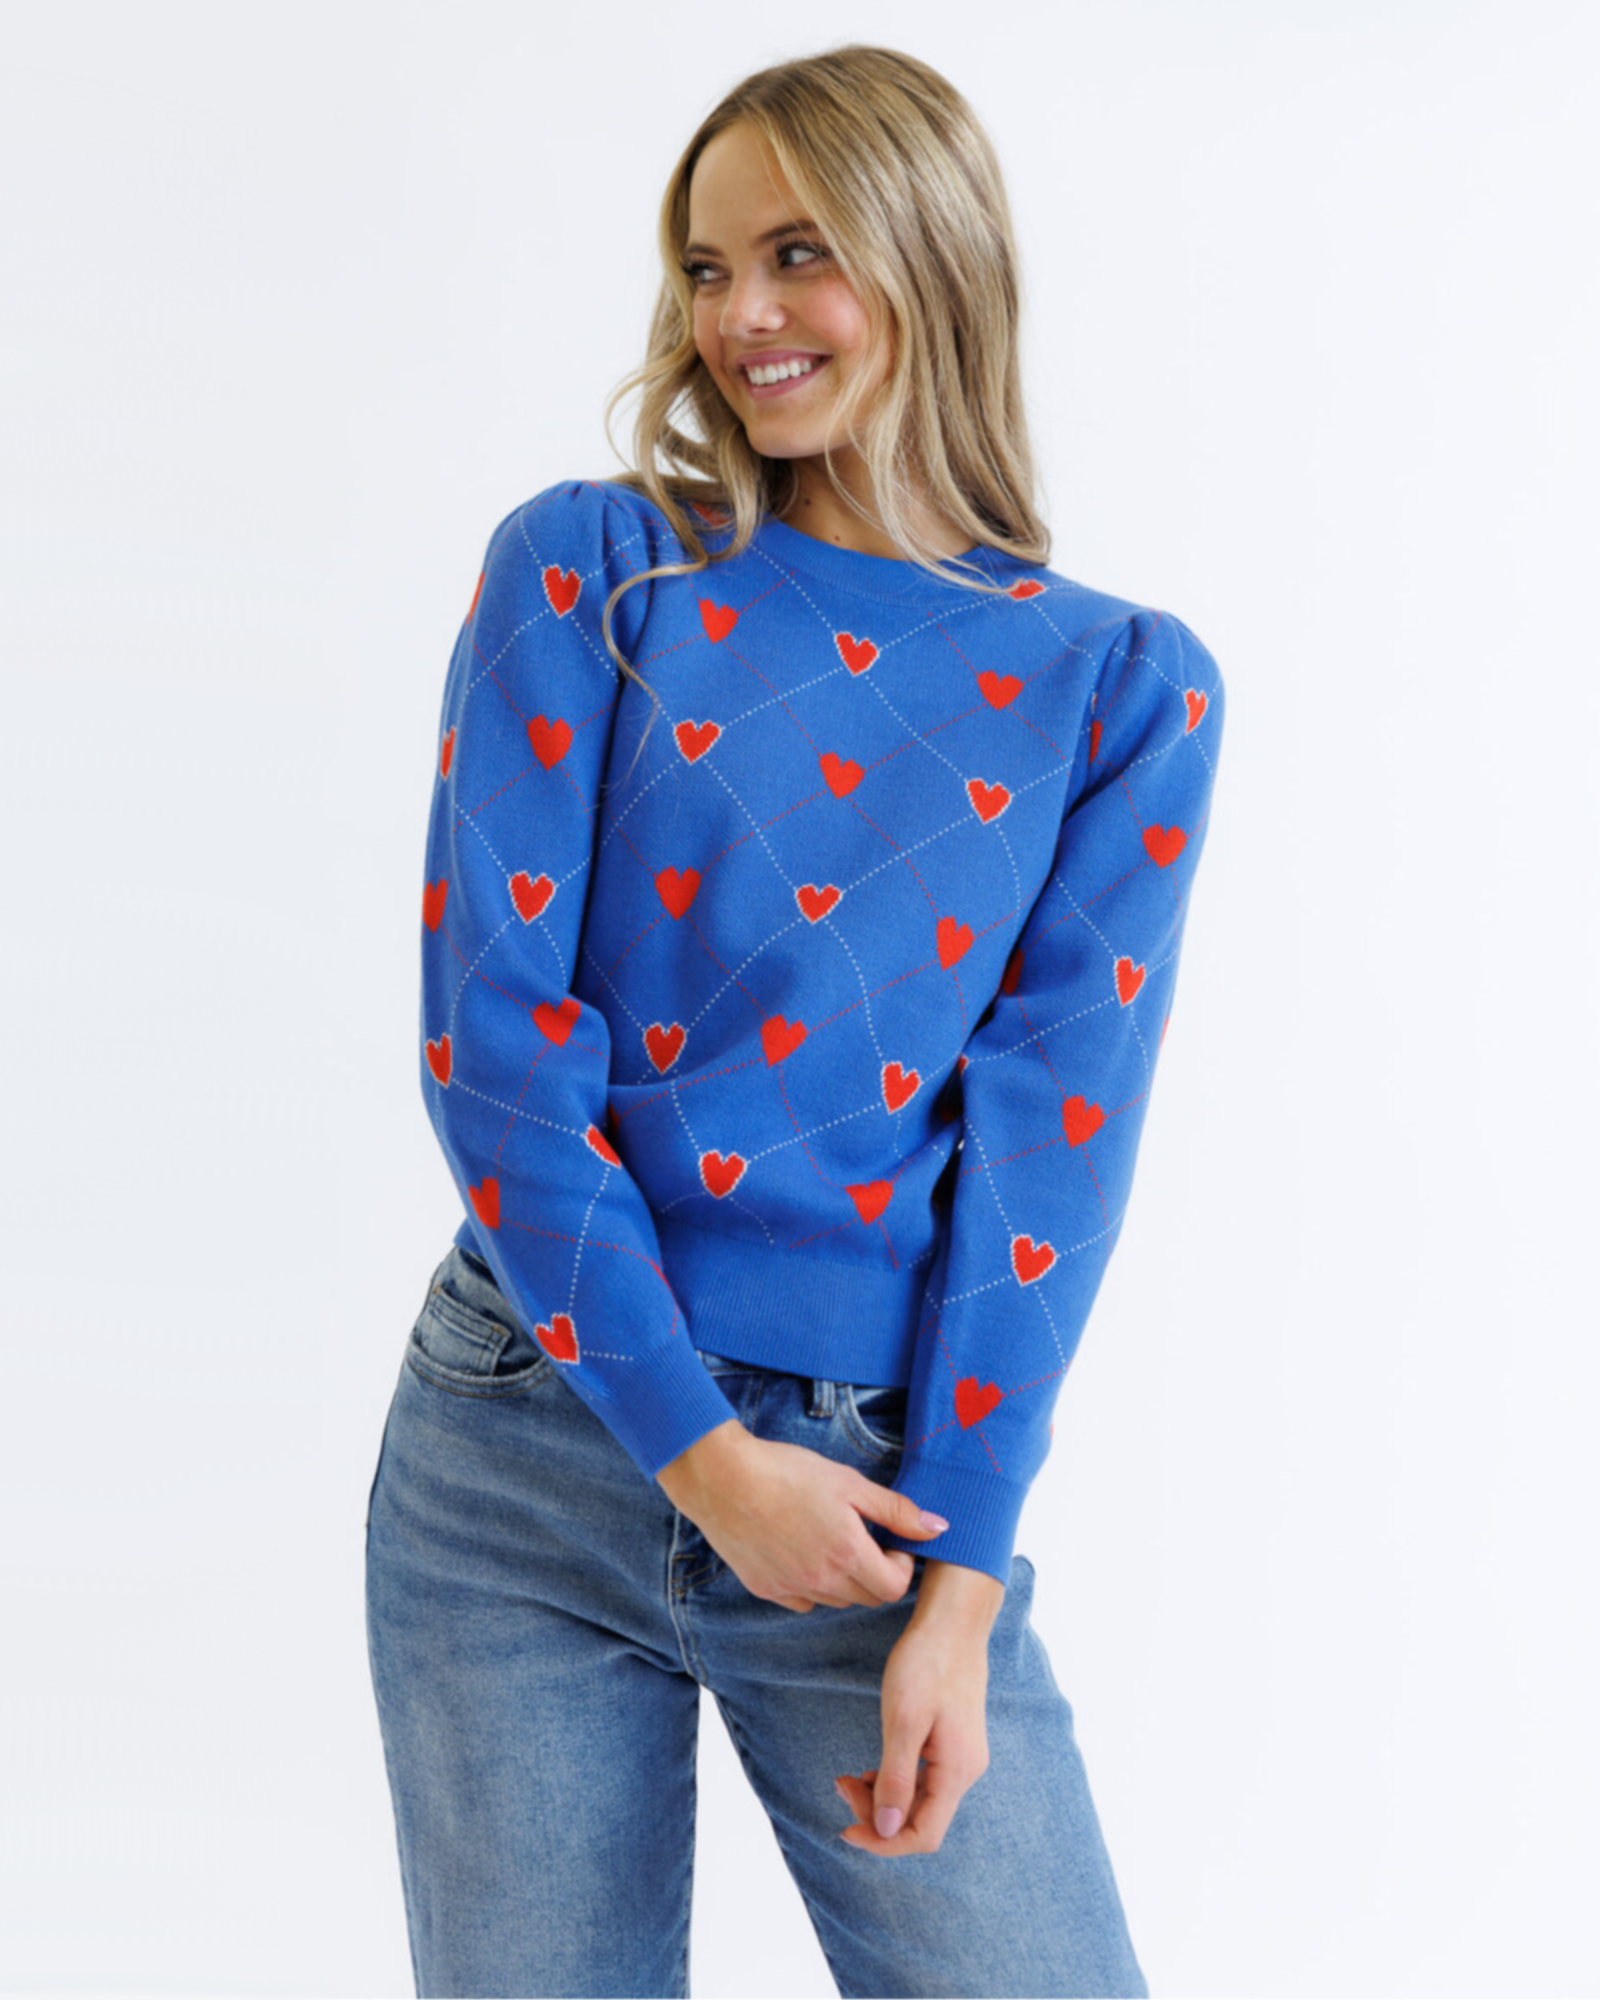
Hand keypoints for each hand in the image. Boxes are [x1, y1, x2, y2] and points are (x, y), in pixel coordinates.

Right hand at [656, 1421, 948, 1610]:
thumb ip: (896, 1510)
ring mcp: (792, 1589)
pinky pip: (803, 1600)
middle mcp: (822, 1581)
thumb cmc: (787, 1472)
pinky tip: (800, 1550)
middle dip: (875, 1572)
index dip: (901, 1565)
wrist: (722, 1478)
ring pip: (836, 1600)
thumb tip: (939, 1528)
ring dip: (844, 1579)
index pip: (895, 1588)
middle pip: (867, 1597)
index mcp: (848, 1554)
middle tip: (863, 1537)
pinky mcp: (765, 1590)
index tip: (891, 1541)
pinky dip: (811, 1584)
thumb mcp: (849, 1482)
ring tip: (829, 1538)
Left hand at [833, 1603, 993, 1855]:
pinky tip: (872, 1768)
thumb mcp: (904, 1721)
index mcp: (957, 1772)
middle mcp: (965, 1772)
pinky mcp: (952, 1742)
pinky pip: (923, 1778)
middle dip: (876, 1814)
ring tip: (848, 1777)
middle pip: (919, 1819)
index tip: (846, 1830)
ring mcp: (961, 1757)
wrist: (953, 1623)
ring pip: (919, 1799)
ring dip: (882, 1797)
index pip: (923, 1835)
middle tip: (840, 1785)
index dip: (884, 1841)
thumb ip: (896, 1778)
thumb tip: (887, 1830)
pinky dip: (894, 1780)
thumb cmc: (927, 1665)